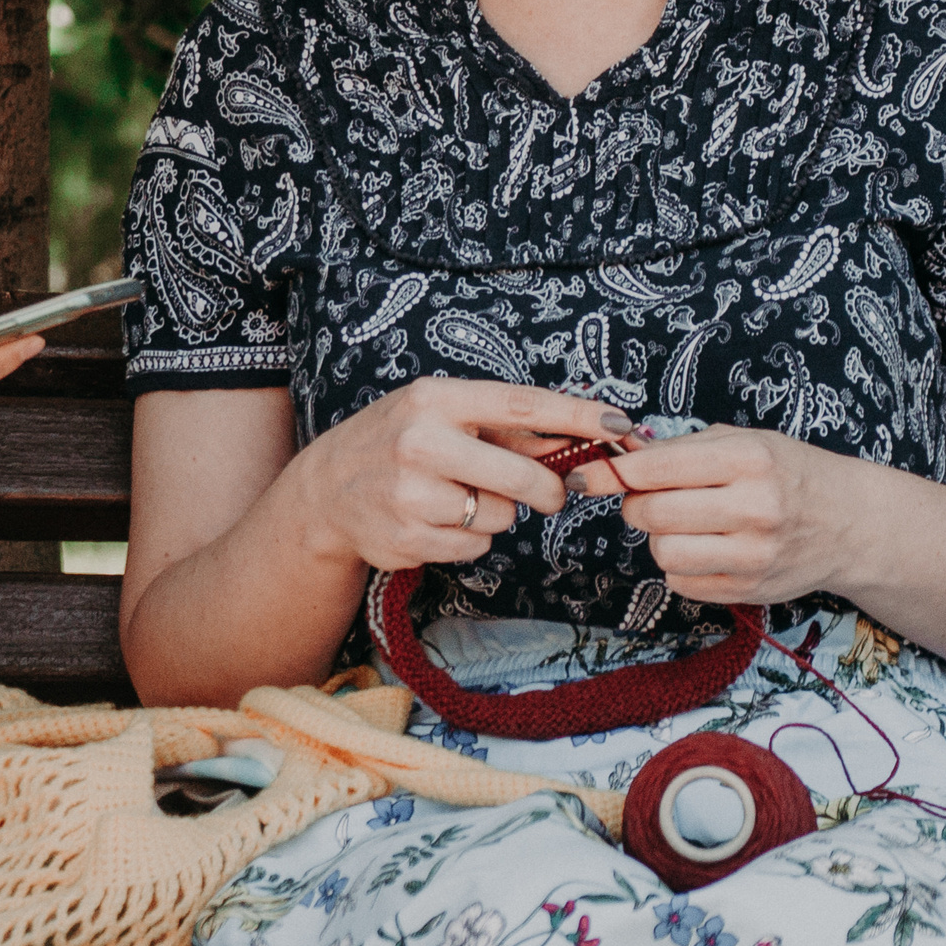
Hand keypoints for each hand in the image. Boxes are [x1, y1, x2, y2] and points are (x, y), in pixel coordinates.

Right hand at [291, 378, 647, 571]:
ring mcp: (411, 494)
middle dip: (549, 490)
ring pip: (500, 516)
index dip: (576, 415)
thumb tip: (578, 438)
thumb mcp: (439, 415)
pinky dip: (470, 538)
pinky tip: (439, 521)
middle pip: (522, 477)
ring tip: (460, 498)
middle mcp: (420, 442)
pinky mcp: (409, 538)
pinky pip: (476, 545)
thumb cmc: (397, 442)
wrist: (325, 490)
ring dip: (496, 513)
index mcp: (434, 399)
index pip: (520, 404)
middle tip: (552, 494)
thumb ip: (501, 428)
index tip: (620, 424)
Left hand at [560, 424, 863, 605]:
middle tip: (647, 497)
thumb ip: (682, 448)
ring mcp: (755, 554)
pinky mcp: (751, 589)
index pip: (654, 467)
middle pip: (651, 512)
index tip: (592, 471)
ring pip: (663, 552)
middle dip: (635, 504)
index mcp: (749, 459)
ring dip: (658, 538)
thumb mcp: (744, 441)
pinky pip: (682, 583)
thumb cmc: (788, 473)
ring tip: (680, 524)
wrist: (850, 523)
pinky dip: (680, 566)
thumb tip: (617, 456)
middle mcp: (755, 508)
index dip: (614, 470)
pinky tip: (703, 548)